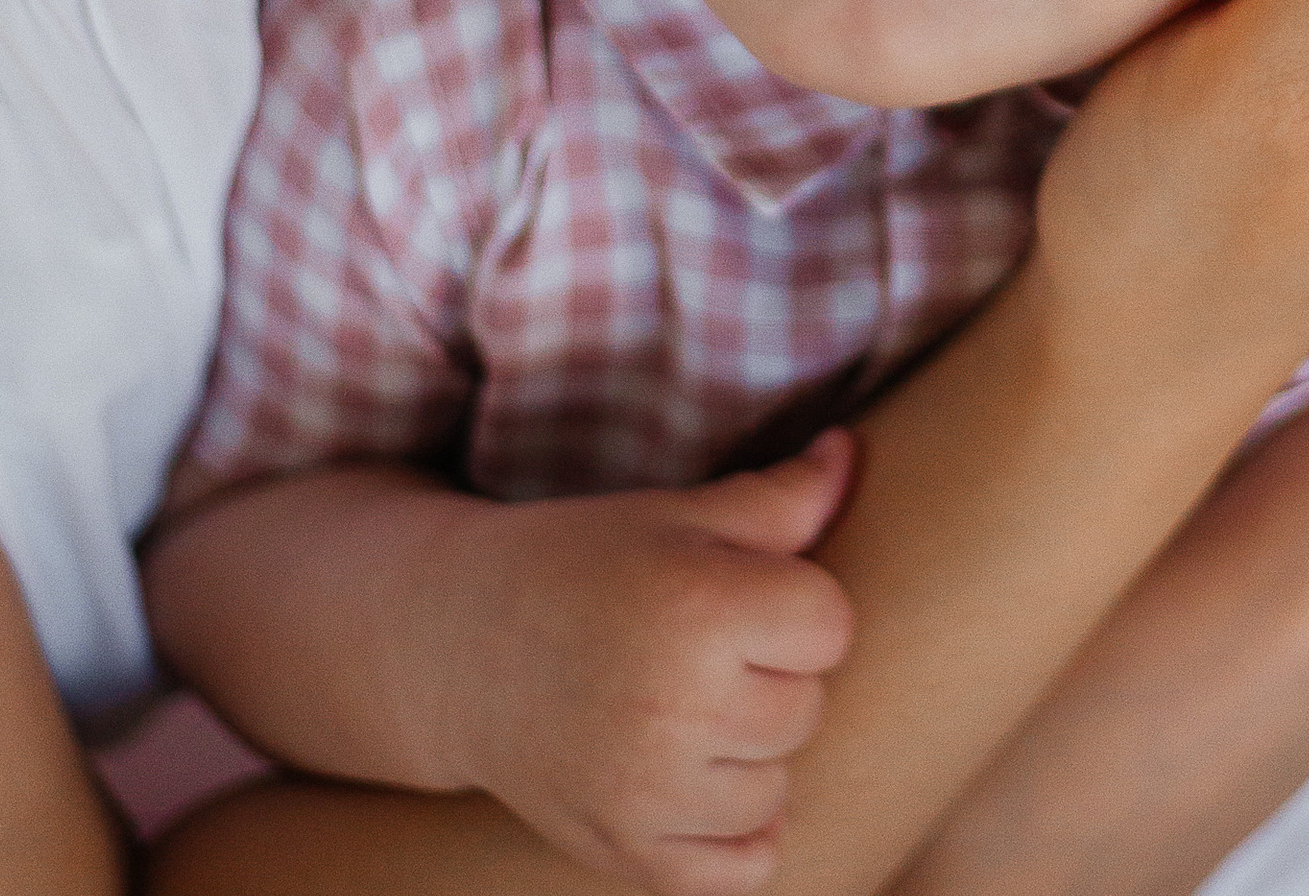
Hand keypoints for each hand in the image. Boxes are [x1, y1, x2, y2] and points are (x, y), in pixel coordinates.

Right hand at [432, 431, 857, 894]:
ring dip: (752, 752)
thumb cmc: (584, 563)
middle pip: (808, 708)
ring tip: (691, 706)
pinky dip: (736, 834)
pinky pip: (741, 870)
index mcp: (697, 608)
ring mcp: (645, 794)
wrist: (457, 645)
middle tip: (706, 649)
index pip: (831, 625)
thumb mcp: (678, 513)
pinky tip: (704, 781)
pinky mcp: (623, 853)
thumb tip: (851, 454)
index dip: (797, 603)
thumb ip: (782, 495)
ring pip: (777, 787)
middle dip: (773, 674)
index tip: (744, 593)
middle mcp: (673, 708)